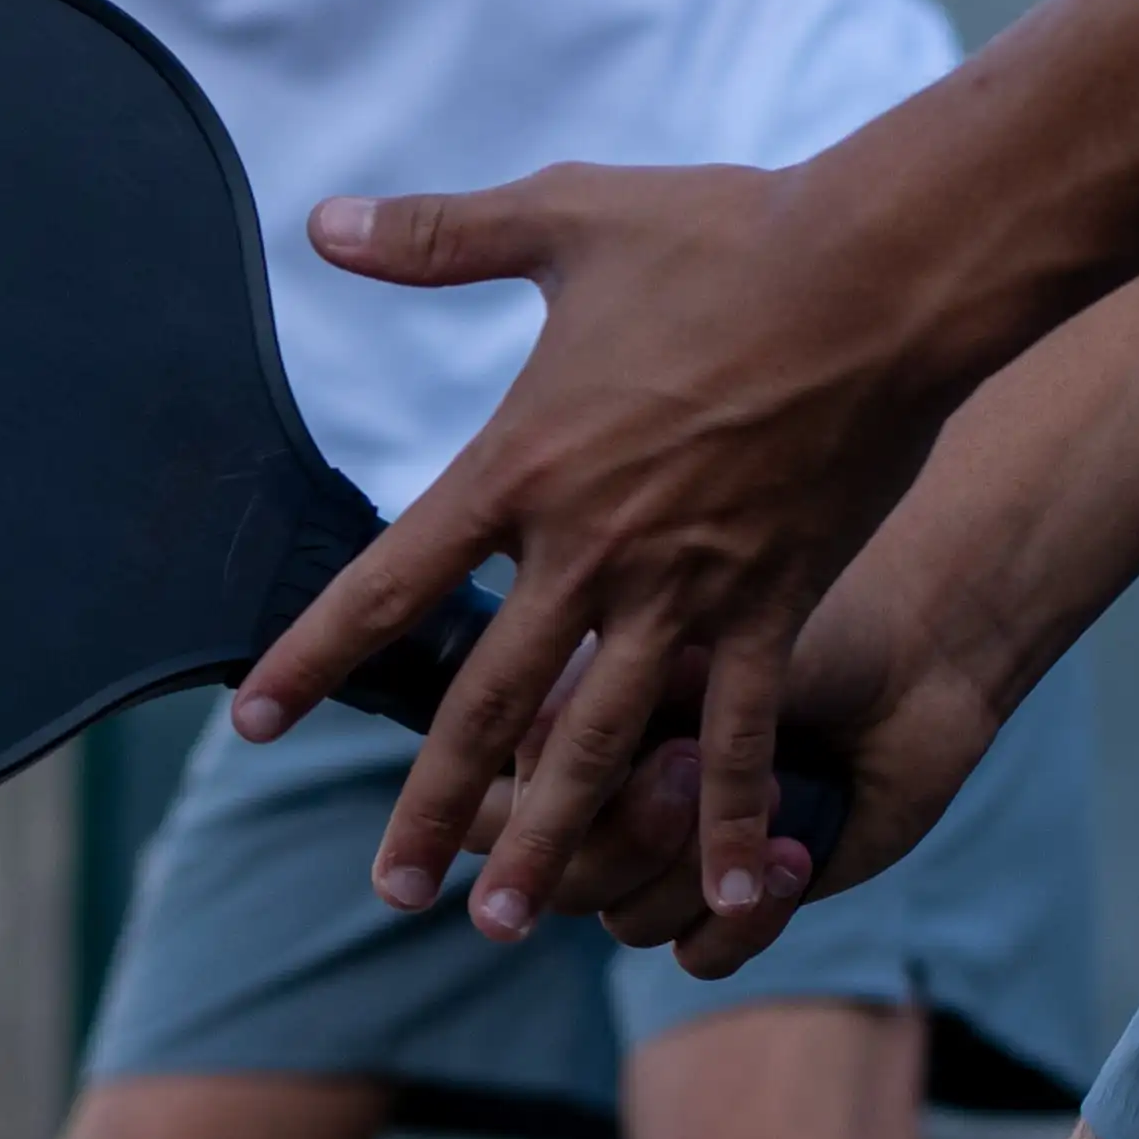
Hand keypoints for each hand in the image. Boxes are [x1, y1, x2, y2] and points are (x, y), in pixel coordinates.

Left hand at [233, 156, 976, 945]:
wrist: (888, 273)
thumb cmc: (728, 233)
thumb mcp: (565, 216)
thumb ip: (437, 236)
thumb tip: (322, 225)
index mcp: (524, 463)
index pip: (391, 584)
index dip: (314, 658)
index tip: (250, 721)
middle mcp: (594, 547)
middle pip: (488, 703)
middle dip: (435, 805)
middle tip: (389, 890)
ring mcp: (689, 587)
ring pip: (602, 743)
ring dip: (553, 837)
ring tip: (507, 922)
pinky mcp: (777, 603)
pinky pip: (746, 732)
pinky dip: (736, 817)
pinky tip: (735, 894)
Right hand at [518, 518, 1029, 977]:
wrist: (916, 659)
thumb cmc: (795, 619)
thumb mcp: (690, 636)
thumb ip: (603, 683)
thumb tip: (533, 722)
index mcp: (566, 731)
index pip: (493, 801)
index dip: (527, 797)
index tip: (579, 744)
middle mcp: (608, 801)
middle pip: (552, 877)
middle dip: (624, 830)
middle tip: (686, 768)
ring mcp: (667, 858)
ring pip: (623, 919)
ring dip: (695, 866)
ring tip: (771, 795)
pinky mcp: (732, 904)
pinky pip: (698, 955)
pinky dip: (745, 916)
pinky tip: (797, 854)